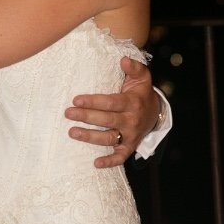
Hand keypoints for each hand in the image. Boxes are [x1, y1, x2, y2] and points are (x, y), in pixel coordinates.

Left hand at [65, 54, 159, 168]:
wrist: (156, 112)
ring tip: (72, 132)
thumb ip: (134, 67)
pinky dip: (110, 161)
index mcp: (132, 102)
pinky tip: (96, 164)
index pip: (111, 103)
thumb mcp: (142, 77)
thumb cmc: (140, 92)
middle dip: (86, 117)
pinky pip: (120, 157)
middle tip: (68, 113)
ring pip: (108, 138)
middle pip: (106, 120)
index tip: (76, 99)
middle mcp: (131, 120)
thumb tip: (123, 59)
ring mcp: (130, 135)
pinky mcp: (129, 146)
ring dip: (90, 137)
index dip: (93, 101)